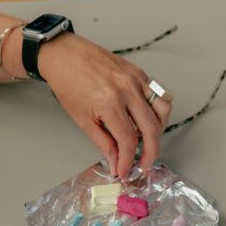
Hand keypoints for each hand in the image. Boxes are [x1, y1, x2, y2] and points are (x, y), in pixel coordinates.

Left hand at [38, 34, 171, 177]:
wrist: (63, 54)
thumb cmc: (68, 83)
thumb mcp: (82, 119)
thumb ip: (104, 143)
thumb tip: (116, 162)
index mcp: (109, 103)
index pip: (129, 141)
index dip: (129, 160)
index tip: (126, 170)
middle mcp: (127, 90)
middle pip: (151, 129)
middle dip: (151, 152)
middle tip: (145, 164)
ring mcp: (136, 79)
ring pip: (162, 110)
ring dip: (159, 130)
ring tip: (149, 141)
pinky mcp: (139, 72)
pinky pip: (159, 94)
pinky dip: (158, 110)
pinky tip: (148, 119)